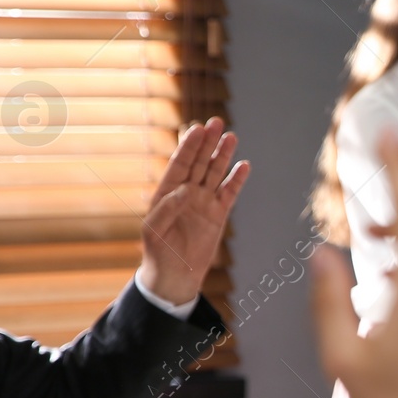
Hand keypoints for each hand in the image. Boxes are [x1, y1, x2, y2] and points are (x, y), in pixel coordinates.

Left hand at [139, 117, 251, 305]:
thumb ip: (167, 207)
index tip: (197, 128)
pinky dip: (236, 180)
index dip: (189, 146)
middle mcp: (186, 193)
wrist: (175, 275)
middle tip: (217, 122)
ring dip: (223, 155)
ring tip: (231, 137)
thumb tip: (187, 189)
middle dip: (207, 143)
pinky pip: (229, 193)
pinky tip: (243, 166)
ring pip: (215, 173)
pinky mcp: (218, 215)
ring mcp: (204, 202)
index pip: (180, 164)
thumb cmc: (158, 252)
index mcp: (167, 192)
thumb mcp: (153, 230)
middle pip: (199, 162)